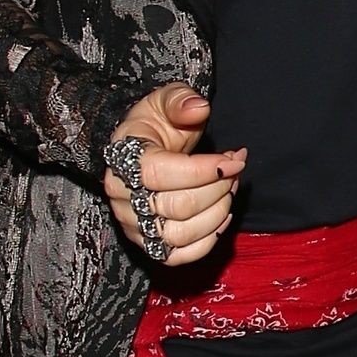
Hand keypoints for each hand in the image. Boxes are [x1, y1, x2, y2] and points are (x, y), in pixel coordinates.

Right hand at [103, 83, 244, 265]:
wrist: (141, 150)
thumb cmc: (155, 126)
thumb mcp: (165, 100)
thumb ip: (181, 100)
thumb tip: (199, 109)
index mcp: (123, 160)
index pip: (161, 174)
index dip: (204, 170)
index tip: (234, 161)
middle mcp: (123, 198)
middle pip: (178, 206)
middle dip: (218, 189)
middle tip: (233, 171)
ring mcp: (133, 225)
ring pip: (181, 234)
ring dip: (218, 213)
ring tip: (228, 189)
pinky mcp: (148, 245)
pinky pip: (180, 256)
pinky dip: (208, 239)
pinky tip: (220, 215)